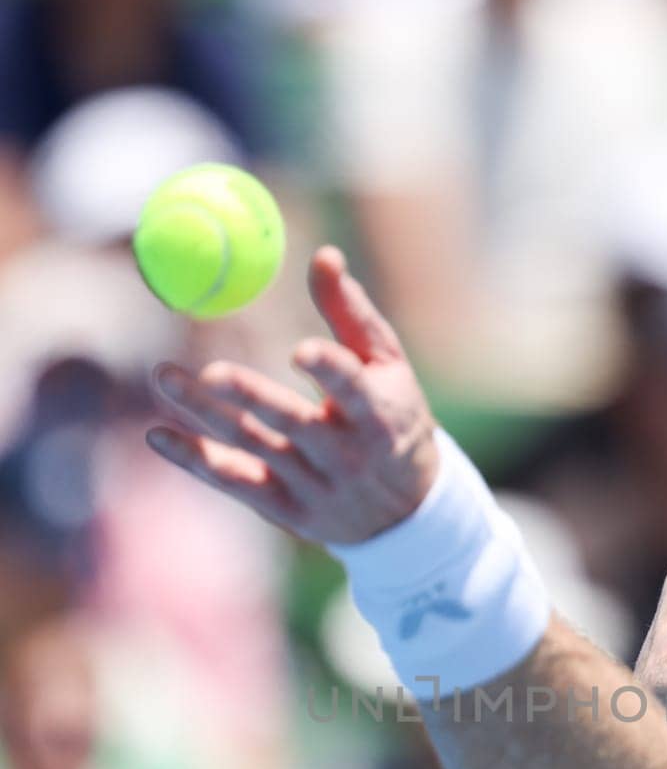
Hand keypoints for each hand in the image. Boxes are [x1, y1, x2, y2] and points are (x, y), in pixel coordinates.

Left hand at [147, 246, 439, 545]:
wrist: (405, 513)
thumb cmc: (393, 418)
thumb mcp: (388, 367)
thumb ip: (353, 314)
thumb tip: (324, 255)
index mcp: (378, 414)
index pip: (353, 390)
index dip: (329, 370)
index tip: (302, 351)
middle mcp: (345, 454)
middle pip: (292, 422)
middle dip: (251, 396)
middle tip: (210, 371)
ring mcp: (314, 485)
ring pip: (252, 446)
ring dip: (205, 414)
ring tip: (163, 375)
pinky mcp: (288, 510)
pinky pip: (235, 482)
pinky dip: (195, 460)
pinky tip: (159, 435)